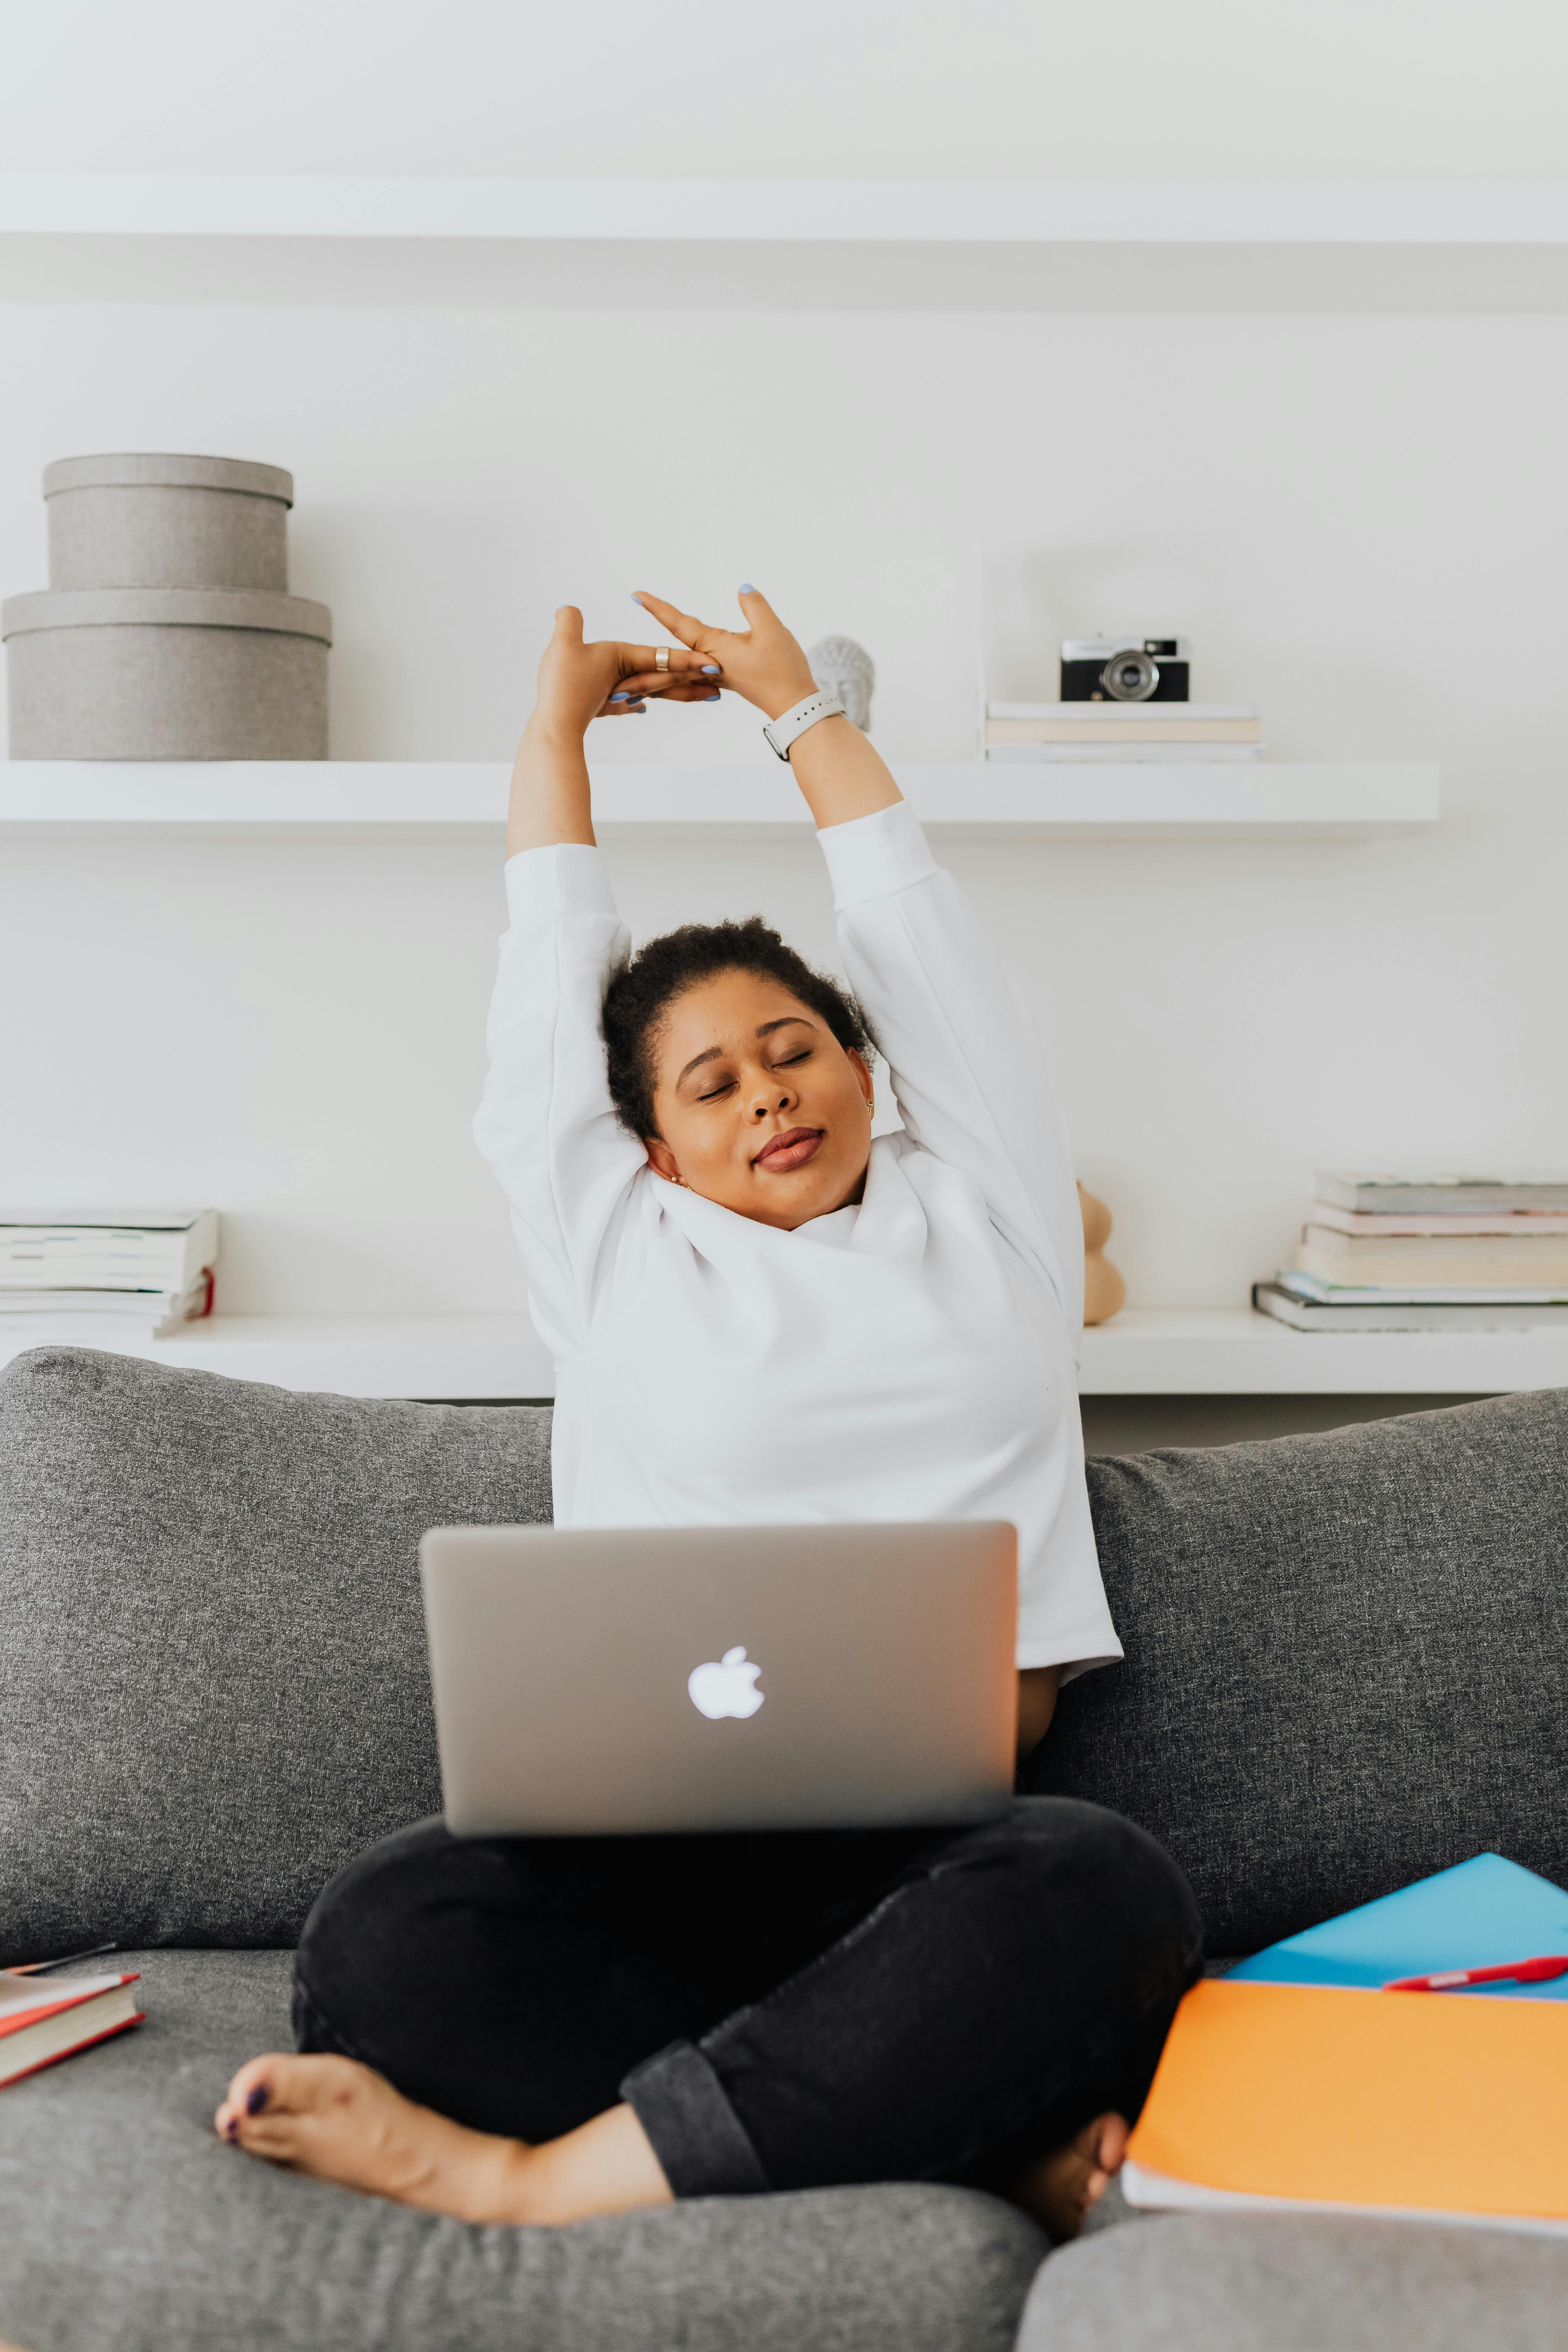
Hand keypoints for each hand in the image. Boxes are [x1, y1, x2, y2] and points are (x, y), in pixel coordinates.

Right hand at [530, 606, 721, 740]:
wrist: (557, 730)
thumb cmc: (563, 688)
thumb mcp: (564, 645)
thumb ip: (569, 623)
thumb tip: (567, 608)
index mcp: (625, 662)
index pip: (663, 657)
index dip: (688, 659)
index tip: (713, 664)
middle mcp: (628, 681)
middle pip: (667, 678)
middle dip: (693, 680)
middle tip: (721, 684)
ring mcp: (618, 697)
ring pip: (654, 691)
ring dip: (677, 693)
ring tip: (699, 696)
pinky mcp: (604, 707)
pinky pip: (628, 704)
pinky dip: (636, 702)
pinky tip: (641, 708)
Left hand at [626, 588, 817, 720]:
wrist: (795, 705)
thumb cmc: (784, 670)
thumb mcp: (773, 632)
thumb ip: (755, 608)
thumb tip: (743, 588)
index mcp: (713, 651)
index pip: (680, 626)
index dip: (659, 609)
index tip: (637, 596)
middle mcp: (707, 667)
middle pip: (665, 667)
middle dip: (637, 675)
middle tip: (609, 682)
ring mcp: (711, 679)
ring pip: (672, 681)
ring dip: (648, 687)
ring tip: (622, 693)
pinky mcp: (717, 684)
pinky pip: (685, 686)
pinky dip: (670, 690)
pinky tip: (659, 692)